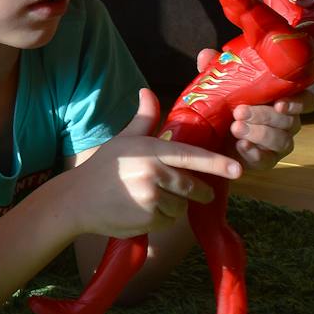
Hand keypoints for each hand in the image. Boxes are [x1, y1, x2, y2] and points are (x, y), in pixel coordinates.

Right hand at [67, 89, 241, 237]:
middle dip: (198, 191)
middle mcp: (152, 173)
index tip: (236, 170)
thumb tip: (148, 92)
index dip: (215, 163)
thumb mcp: (123, 140)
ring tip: (153, 200)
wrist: (76, 200)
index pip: (190, 156)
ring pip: (181, 206)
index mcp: (150, 150)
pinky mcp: (147, 219)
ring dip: (175, 206)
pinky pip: (168, 221)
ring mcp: (150, 197)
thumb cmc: (103, 168)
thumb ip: (144, 119)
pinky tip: (144, 212)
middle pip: (192, 186)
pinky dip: (162, 219)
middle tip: (198, 192)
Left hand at [194, 49, 312, 170]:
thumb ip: (217, 70)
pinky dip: (255, 153)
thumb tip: (206, 55)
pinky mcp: (266, 160)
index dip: (298, 103)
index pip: (307, 101)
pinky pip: (268, 160)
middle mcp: (288, 123)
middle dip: (265, 115)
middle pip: (290, 121)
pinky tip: (241, 146)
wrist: (213, 135)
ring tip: (236, 127)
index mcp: (284, 100)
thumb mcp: (221, 85)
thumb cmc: (226, 104)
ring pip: (281, 140)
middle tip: (240, 111)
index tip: (280, 103)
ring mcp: (279, 143)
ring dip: (259, 133)